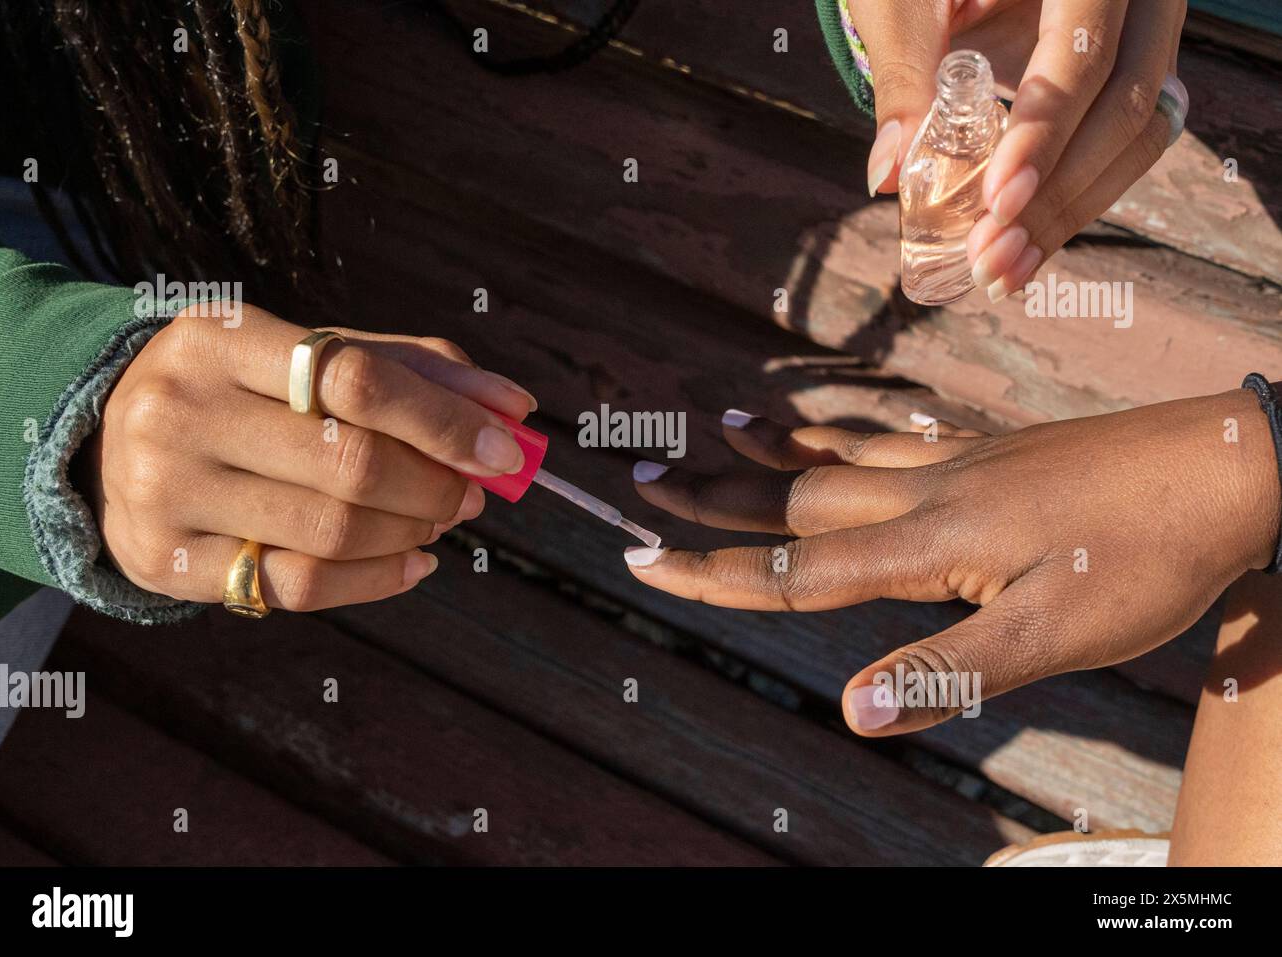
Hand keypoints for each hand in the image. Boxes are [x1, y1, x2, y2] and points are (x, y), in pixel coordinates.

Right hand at [76, 303, 535, 610]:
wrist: (107, 439)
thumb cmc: (241, 390)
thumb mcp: (311, 356)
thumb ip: (414, 371)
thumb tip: (514, 408)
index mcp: (219, 338)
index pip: (356, 379)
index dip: (445, 421)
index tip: (505, 449)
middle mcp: (179, 410)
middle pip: (351, 464)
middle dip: (436, 486)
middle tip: (471, 493)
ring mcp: (164, 491)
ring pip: (331, 532)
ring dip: (412, 531)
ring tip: (438, 519)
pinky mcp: (165, 561)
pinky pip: (297, 586)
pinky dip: (378, 580)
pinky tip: (413, 563)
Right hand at [624, 392, 1278, 735]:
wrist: (1228, 466)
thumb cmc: (1147, 559)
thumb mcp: (1056, 635)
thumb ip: (948, 673)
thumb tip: (848, 712)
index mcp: (929, 544)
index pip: (798, 565)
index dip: (714, 571)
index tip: (642, 559)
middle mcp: (927, 493)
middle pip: (796, 497)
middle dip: (715, 497)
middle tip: (645, 477)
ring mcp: (958, 463)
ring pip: (839, 456)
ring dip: (770, 452)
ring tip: (718, 428)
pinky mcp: (991, 451)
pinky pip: (893, 435)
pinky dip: (844, 430)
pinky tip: (834, 424)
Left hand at [854, 0, 1185, 296]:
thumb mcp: (905, 6)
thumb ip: (904, 76)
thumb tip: (887, 175)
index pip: (1084, 55)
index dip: (1045, 134)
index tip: (998, 202)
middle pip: (1126, 105)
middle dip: (1058, 195)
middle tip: (990, 260)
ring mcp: (1143, 38)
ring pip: (1138, 135)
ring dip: (1070, 213)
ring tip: (1001, 273)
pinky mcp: (1130, 77)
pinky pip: (1124, 146)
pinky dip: (1073, 202)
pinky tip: (1024, 252)